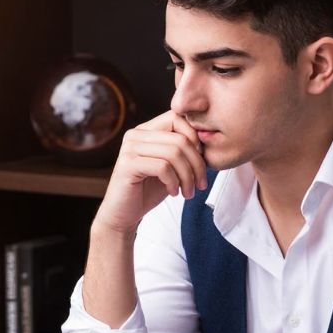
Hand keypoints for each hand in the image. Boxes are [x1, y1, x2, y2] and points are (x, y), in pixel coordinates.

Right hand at [92, 111, 206, 236]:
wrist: (124, 215)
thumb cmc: (148, 190)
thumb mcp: (171, 166)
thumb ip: (183, 150)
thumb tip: (208, 140)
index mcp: (146, 130)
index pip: (177, 118)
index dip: (195, 138)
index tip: (201, 163)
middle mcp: (135, 135)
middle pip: (180, 139)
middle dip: (197, 164)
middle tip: (200, 185)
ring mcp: (129, 148)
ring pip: (174, 153)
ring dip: (187, 177)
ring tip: (188, 192)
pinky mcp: (127, 165)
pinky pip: (162, 167)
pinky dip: (173, 182)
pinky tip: (174, 192)